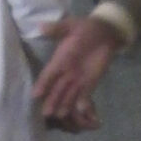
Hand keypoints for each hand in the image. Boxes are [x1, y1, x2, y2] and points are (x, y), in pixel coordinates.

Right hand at [33, 16, 115, 131]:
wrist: (105, 33)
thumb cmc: (86, 28)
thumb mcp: (71, 25)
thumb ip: (57, 28)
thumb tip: (41, 26)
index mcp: (60, 59)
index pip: (49, 74)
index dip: (42, 84)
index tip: (35, 94)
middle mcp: (67, 72)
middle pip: (57, 89)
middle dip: (52, 100)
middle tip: (46, 113)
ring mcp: (78, 79)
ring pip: (69, 94)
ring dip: (64, 105)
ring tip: (59, 115)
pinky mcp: (90, 83)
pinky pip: (85, 94)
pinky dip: (83, 102)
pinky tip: (81, 110)